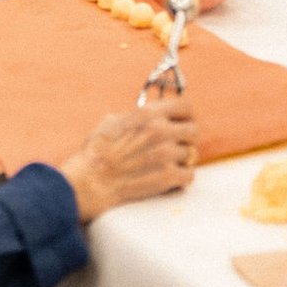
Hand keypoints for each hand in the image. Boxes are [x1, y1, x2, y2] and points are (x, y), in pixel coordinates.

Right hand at [59, 96, 196, 221]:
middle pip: (194, 130)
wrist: (92, 181)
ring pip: (191, 154)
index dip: (185, 114)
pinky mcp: (169, 177)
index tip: (181, 121)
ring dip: (181, 160)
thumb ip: (136, 116)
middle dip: (186, 139)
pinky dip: (181, 178)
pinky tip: (168, 178)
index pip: (185, 105)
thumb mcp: (113, 121)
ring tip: (166, 164)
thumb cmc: (97, 151)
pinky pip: (190, 175)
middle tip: (176, 146)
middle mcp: (161, 130)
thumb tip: (149, 116)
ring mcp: (166, 154)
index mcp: (148, 113)